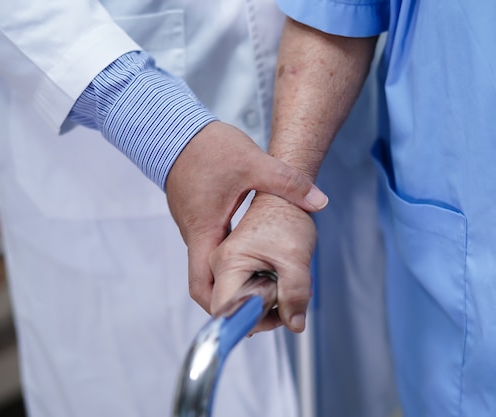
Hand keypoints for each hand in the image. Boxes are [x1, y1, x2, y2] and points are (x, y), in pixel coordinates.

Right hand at [165, 121, 325, 313]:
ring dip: (235, 276)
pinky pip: (214, 247)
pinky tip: (256, 251)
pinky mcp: (200, 216)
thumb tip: (319, 201)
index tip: (249, 315)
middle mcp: (196, 235)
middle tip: (266, 301)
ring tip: (267, 280)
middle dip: (234, 297)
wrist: (175, 128)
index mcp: (204, 231)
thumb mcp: (253, 163)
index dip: (223, 307)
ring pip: (212, 265)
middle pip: (208, 282)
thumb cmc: (207, 148)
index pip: (203, 287)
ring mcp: (196, 226)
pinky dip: (232, 258)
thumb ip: (288, 183)